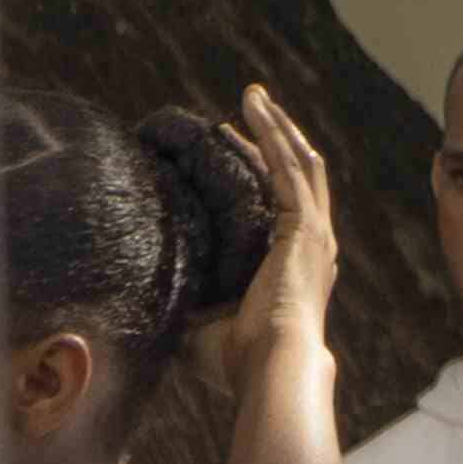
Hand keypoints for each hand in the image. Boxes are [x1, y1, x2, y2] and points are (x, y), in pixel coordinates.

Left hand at [194, 88, 338, 405]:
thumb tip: (146, 292)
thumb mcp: (202, 323)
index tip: (236, 148)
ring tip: (255, 97)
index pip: (288, 204)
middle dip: (280, 138)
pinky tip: (252, 109)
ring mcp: (313, 232)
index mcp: (300, 266)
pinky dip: (271, 135)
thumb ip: (186, 302)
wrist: (272, 365)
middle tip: (255, 106)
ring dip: (277, 127)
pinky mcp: (303, 226)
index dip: (267, 172)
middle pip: (303, 175)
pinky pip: (288, 168)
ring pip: (300, 162)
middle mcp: (316, 244)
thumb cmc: (239, 359)